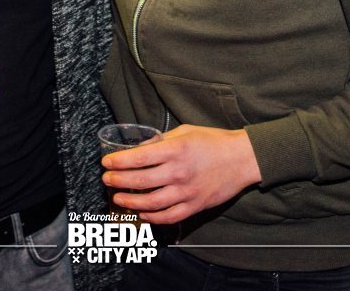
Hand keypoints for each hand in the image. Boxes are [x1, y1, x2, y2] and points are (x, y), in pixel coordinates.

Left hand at [100, 124, 261, 223]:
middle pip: (140, 181)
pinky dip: (153, 218)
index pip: (138, 158)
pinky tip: (143, 213)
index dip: (118, 162)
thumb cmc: (213, 141)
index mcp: (175, 150)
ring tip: (118, 198)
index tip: (106, 163)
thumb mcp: (184, 131)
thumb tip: (139, 149)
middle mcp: (179, 172)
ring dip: (130, 202)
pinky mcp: (195, 205)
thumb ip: (160, 141)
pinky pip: (169, 216)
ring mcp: (187, 191)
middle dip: (118, 181)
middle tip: (107, 180)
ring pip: (151, 203)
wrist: (242, 158)